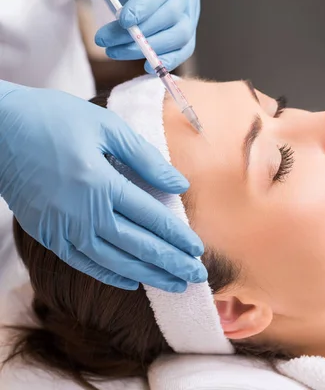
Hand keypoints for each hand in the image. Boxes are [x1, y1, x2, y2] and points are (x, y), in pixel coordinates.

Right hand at [0, 81, 206, 291]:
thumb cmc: (55, 119)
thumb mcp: (107, 127)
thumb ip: (146, 159)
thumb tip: (180, 185)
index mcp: (100, 183)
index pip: (151, 218)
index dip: (177, 236)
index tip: (198, 250)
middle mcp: (82, 212)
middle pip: (137, 245)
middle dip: (170, 263)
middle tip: (196, 277)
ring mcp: (62, 227)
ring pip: (113, 260)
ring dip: (147, 275)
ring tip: (174, 285)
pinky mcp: (46, 233)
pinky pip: (83, 262)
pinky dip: (109, 274)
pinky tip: (131, 282)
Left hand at [95, 0, 200, 72]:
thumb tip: (114, 13)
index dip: (144, 8)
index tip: (123, 21)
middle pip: (170, 16)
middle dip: (137, 34)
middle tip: (105, 41)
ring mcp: (190, 16)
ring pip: (180, 36)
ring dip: (147, 50)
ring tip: (115, 52)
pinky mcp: (189, 34)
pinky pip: (184, 50)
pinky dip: (167, 61)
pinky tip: (146, 66)